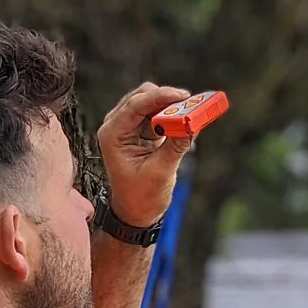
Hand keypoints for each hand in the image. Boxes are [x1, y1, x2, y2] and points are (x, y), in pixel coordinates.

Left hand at [97, 82, 191, 227]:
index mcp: (112, 134)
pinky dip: (175, 115)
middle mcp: (117, 126)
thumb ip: (176, 145)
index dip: (160, 97)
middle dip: (168, 98)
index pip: (135, 106)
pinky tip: (189, 123)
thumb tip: (193, 122)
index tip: (183, 95)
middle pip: (144, 97)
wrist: (136, 212)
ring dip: (173, 106)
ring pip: (154, 103)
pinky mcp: (143, 131)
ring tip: (194, 113)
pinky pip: (161, 114)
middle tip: (192, 104)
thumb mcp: (160, 171)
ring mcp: (130, 127)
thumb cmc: (141, 197)